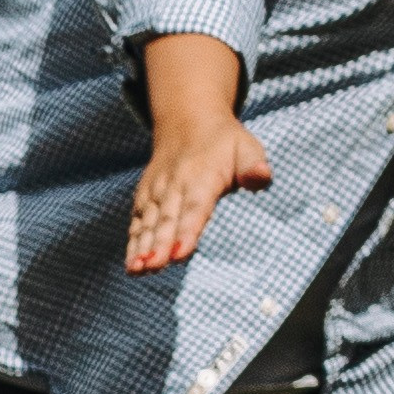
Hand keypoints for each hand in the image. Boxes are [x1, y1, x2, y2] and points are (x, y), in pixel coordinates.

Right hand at [125, 32, 271, 269]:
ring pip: (148, 222)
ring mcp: (157, 191)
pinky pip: (138, 221)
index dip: (187, 231)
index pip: (195, 207)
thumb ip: (253, 164)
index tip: (180, 253)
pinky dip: (132, 242)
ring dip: (141, 247)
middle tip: (153, 267)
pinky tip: (132, 265)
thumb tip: (261, 176)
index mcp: (202, 176)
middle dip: (159, 245)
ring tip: (136, 270)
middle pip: (167, 219)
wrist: (187, 123)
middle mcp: (175, 184)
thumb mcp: (246, 147)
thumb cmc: (224, 143)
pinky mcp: (145, 197)